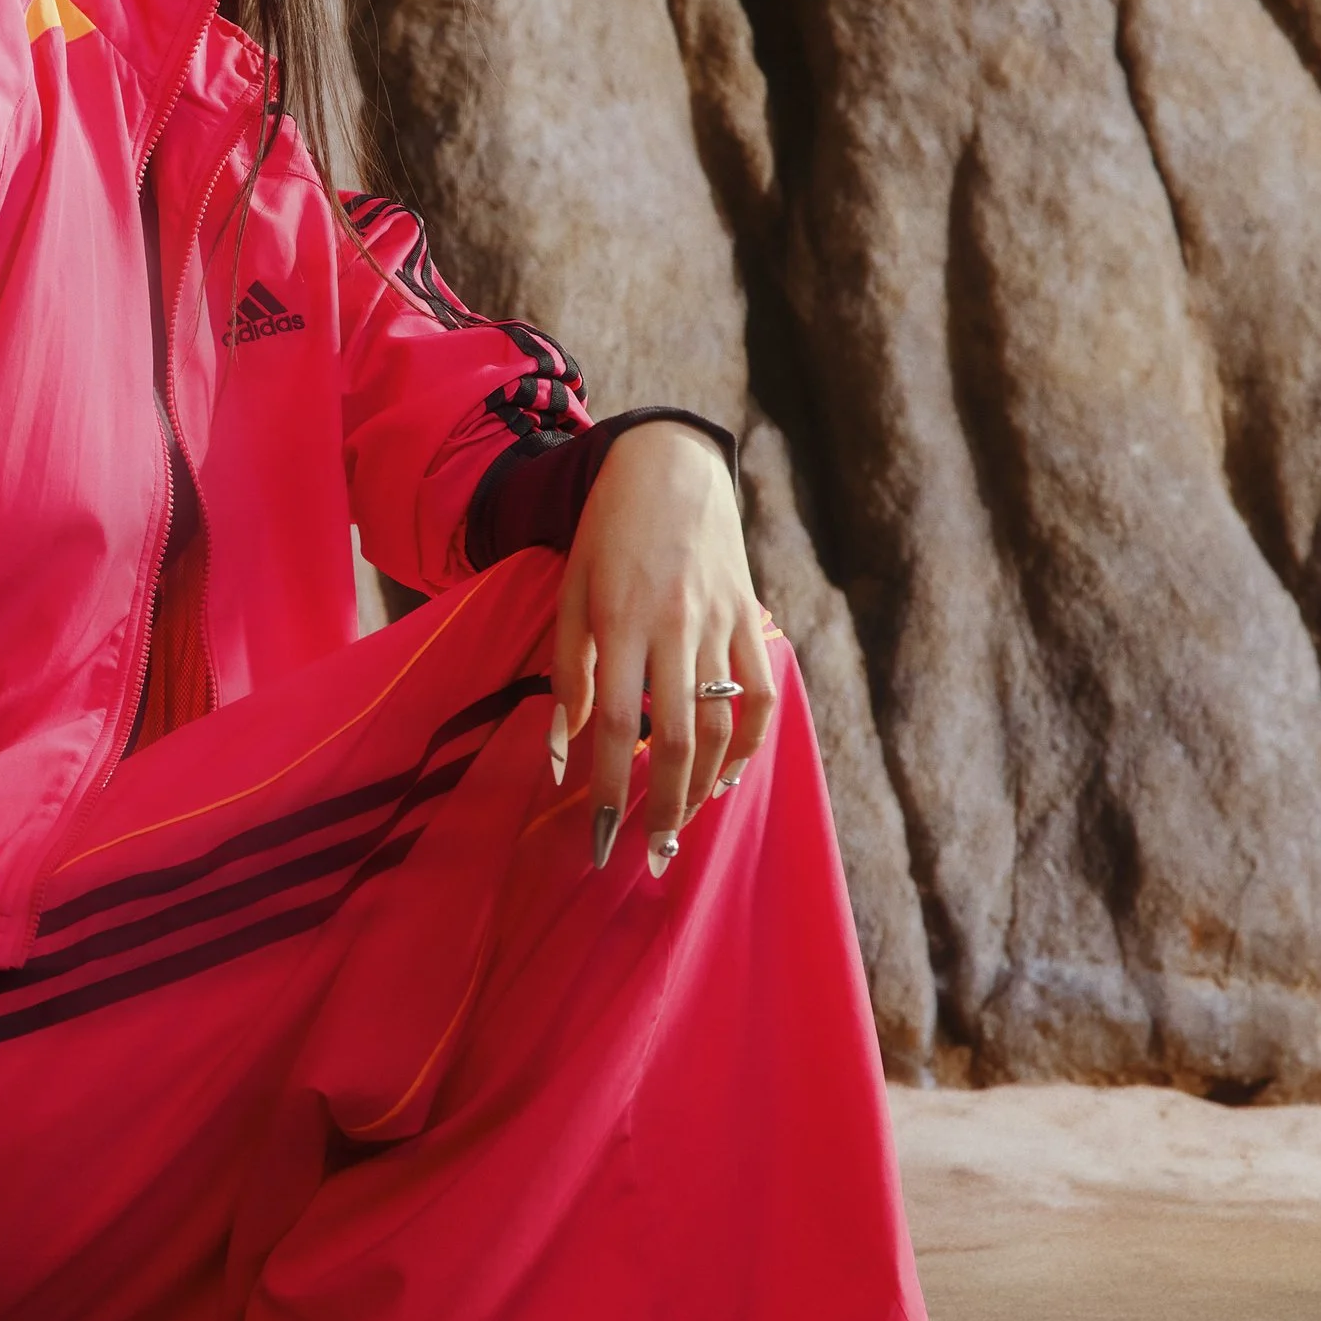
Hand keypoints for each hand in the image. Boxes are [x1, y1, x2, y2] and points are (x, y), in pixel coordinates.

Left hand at [553, 422, 774, 874]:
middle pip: (676, 737)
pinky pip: (760, 693)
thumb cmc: (606, 536)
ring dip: (706, 784)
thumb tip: (560, 756)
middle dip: (664, 804)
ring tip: (684, 824)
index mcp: (620, 621)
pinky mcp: (751, 618)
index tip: (597, 835)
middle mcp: (674, 627)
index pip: (613, 722)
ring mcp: (720, 624)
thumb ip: (567, 676)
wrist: (669, 468)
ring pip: (722, 723)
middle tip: (653, 852)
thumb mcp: (571, 597)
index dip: (607, 785)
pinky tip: (728, 776)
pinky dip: (750, 742)